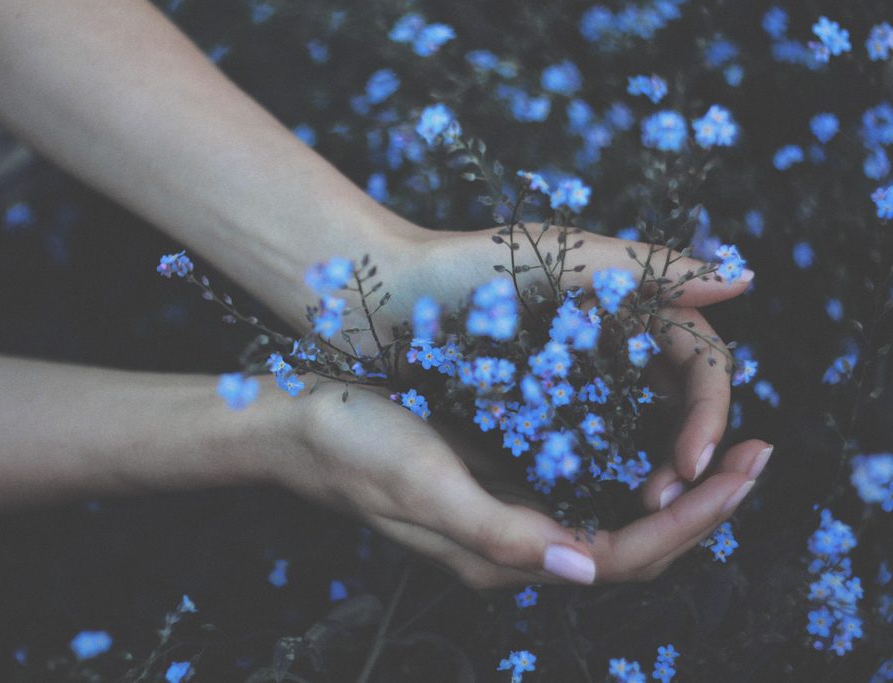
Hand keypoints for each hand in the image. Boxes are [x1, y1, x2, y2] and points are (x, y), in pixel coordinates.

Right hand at [267, 381, 762, 587]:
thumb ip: (498, 532)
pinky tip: (649, 428)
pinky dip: (626, 463)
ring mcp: (509, 509)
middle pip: (632, 543)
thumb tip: (584, 565)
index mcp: (502, 552)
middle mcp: (515, 540)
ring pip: (613, 515)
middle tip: (759, 455)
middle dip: (703, 507)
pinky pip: (581, 481)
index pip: (623, 555)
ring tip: (725, 449)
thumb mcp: (422, 485)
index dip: (690, 522)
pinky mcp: (499, 476)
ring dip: (676, 488)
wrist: (298, 424)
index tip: (741, 472)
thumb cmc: (354, 446)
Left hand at [378, 225, 767, 512]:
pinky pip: (585, 445)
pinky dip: (602, 471)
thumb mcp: (557, 256)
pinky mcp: (534, 407)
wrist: (377, 290)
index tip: (694, 461)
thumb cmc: (463, 265)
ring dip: (651, 468)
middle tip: (673, 494)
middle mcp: (608, 342)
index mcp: (627, 301)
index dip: (709, 411)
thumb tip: (745, 278)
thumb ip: (648, 266)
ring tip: (644, 504)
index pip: (699, 361)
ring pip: (637, 430)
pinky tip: (597, 499)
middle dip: (688, 448)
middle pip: (678, 402)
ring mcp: (572, 377)